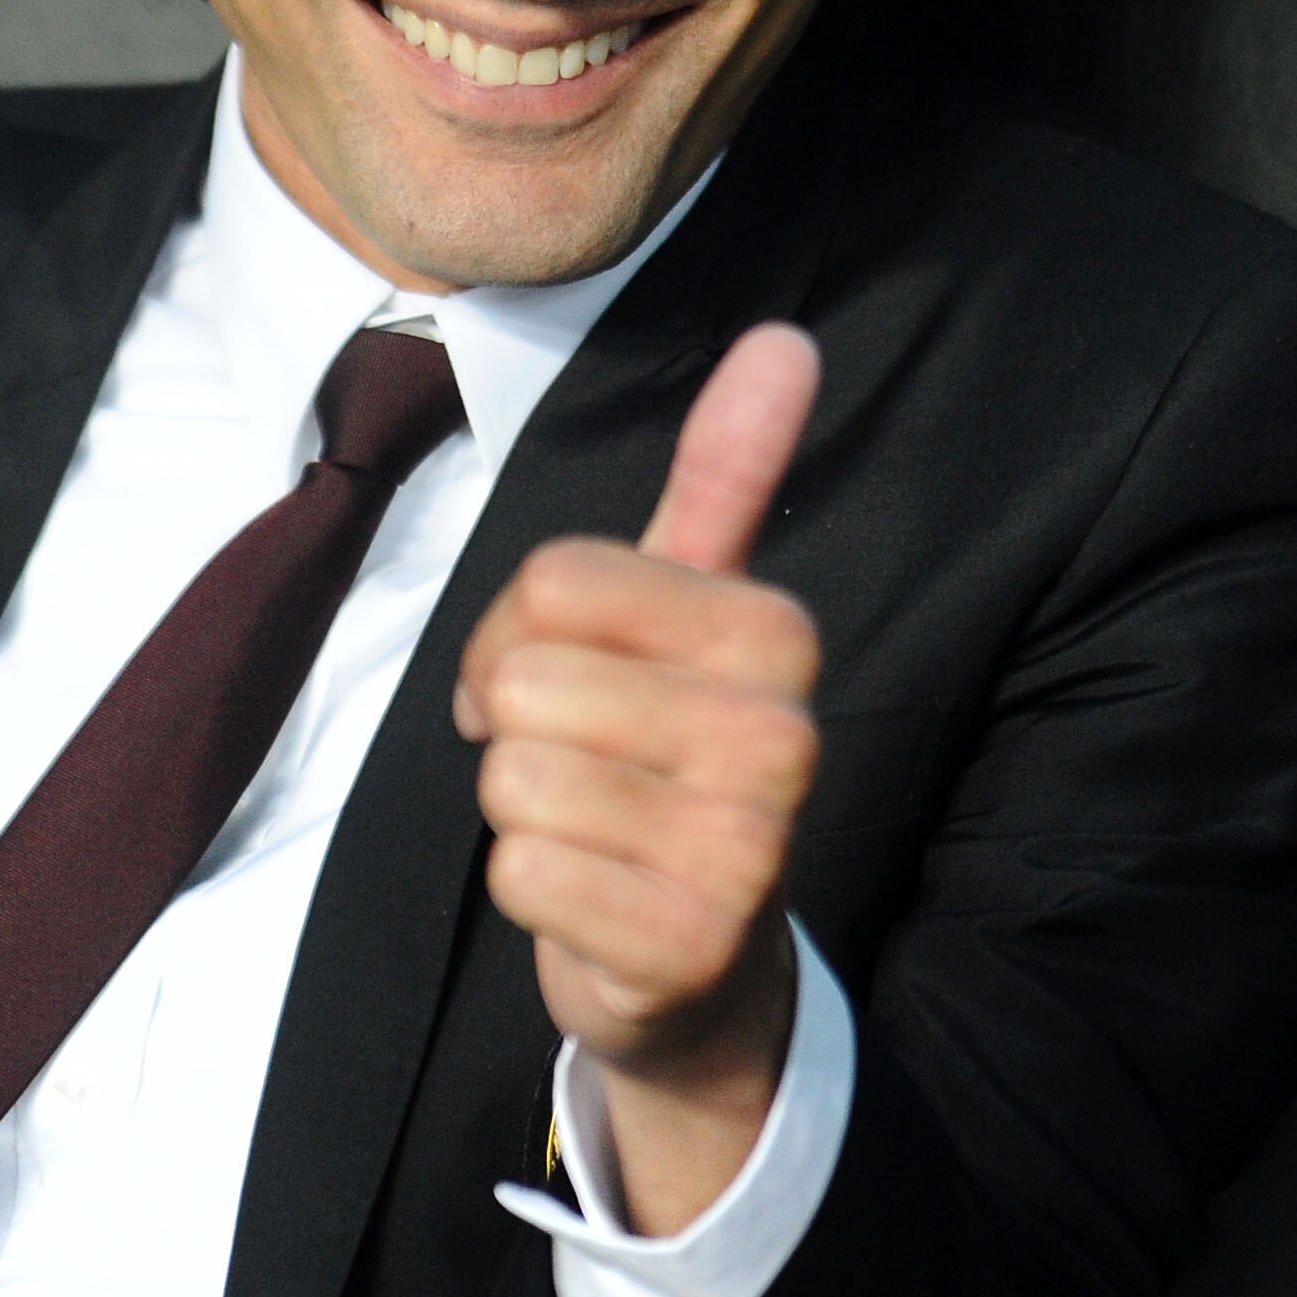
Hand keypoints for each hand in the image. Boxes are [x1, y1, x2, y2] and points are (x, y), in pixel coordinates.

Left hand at [455, 324, 823, 1235]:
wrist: (700, 958)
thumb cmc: (664, 757)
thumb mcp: (691, 610)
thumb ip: (728, 476)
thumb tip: (785, 338)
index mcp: (776, 635)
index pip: (554, 579)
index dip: (518, 628)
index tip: (568, 673)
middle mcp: (783, 737)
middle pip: (523, 676)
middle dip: (512, 724)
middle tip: (574, 761)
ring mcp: (747, 851)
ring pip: (514, 774)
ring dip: (522, 809)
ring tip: (590, 827)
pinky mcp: (691, 946)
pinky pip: (522, 872)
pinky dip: (531, 886)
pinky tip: (593, 896)